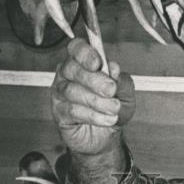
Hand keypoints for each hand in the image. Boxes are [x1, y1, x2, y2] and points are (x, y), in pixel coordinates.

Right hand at [51, 39, 135, 155]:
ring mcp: (60, 92)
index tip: (98, 63)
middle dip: (95, 80)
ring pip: (72, 90)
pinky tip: (105, 119)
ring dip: (97, 101)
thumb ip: (120, 79)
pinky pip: (72, 110)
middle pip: (73, 69)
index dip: (85, 53)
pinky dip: (92, 115)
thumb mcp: (125, 92)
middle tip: (111, 90)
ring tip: (113, 109)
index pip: (76, 48)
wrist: (106, 135)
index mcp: (83, 61)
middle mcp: (68, 74)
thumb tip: (113, 68)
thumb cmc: (113, 107)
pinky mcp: (58, 112)